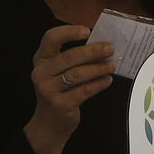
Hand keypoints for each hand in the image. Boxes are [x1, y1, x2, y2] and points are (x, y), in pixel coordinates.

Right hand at [24, 24, 115, 153]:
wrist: (49, 123)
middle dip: (93, 52)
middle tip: (110, 49)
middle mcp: (41, 73)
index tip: (87, 31)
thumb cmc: (58, 92)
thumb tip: (100, 46)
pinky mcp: (60, 104)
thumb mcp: (57, 72)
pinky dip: (98, 84)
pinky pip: (84, 90)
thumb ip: (71, 59)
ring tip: (112, 65)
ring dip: (98, 68)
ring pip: (78, 74)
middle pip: (69, 57)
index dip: (68, 32)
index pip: (50, 38)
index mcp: (41, 59)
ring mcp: (49, 89)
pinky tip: (107, 80)